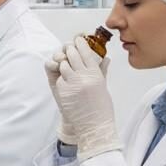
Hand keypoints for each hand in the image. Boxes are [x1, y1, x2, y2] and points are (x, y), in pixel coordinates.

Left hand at [56, 36, 118, 159]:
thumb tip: (105, 58)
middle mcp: (84, 76)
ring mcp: (72, 83)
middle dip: (69, 49)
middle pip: (72, 54)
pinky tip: (65, 81)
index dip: (80, 42)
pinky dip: (61, 77)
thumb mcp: (103, 87)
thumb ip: (102, 70)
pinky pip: (59, 78)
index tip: (77, 38)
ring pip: (63, 64)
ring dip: (63, 63)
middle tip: (68, 49)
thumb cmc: (102, 108)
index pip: (86, 52)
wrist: (94, 127)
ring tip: (65, 65)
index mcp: (96, 74)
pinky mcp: (63, 91)